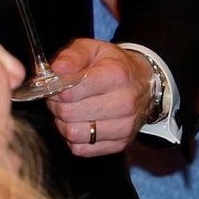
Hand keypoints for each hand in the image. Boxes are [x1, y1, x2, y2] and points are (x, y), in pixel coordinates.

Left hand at [46, 35, 152, 156]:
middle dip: (57, 105)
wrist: (143, 82)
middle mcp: (124, 103)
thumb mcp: (93, 49)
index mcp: (116, 75)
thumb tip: (57, 69)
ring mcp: (124, 127)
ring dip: (64, 123)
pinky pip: (81, 149)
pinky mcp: (119, 144)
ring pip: (73, 134)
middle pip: (69, 113)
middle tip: (61, 98)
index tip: (56, 85)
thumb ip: (72, 56)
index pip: (69, 92)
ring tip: (70, 111)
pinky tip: (80, 124)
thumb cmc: (113, 65)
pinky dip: (74, 138)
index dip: (55, 89)